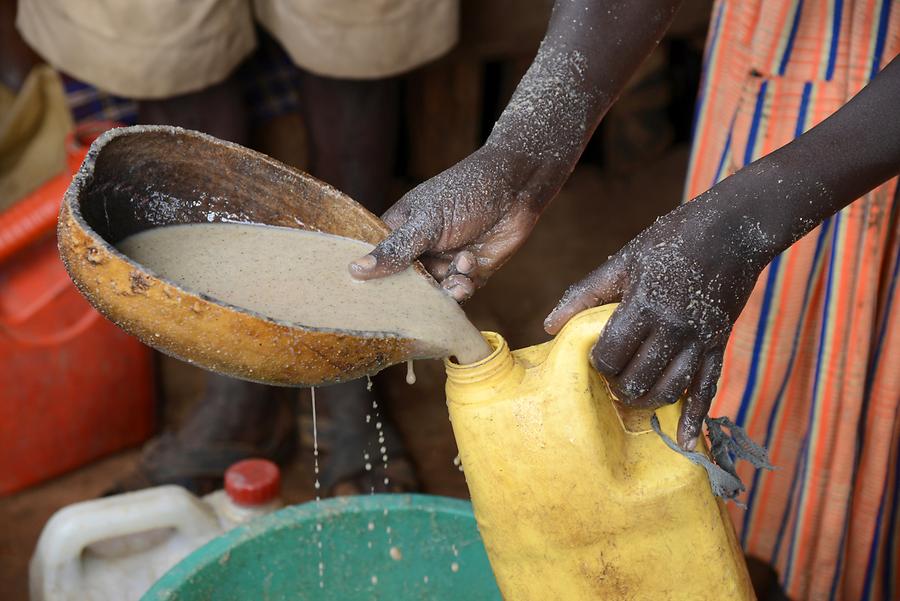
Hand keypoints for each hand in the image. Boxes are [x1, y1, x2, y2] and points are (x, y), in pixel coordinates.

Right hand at [349, 146, 542, 300]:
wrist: (516, 188)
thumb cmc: (466, 192)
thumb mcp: (427, 222)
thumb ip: (395, 249)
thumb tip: (355, 270)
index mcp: (399, 230)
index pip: (376, 261)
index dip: (372, 280)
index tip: (368, 301)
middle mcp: (418, 250)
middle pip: (404, 285)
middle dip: (414, 293)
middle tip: (421, 297)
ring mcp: (444, 262)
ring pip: (434, 293)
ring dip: (445, 289)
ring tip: (458, 278)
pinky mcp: (469, 272)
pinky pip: (458, 293)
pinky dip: (463, 286)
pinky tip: (470, 264)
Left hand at [544, 193, 772, 449]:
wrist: (735, 229)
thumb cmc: (672, 239)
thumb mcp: (625, 260)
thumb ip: (586, 294)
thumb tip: (548, 325)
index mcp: (644, 305)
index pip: (611, 354)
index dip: (598, 364)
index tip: (595, 359)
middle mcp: (673, 328)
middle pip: (638, 379)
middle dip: (619, 387)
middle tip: (611, 381)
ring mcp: (699, 340)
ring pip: (670, 390)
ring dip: (648, 401)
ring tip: (633, 398)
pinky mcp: (720, 344)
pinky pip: (708, 389)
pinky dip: (696, 418)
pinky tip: (688, 442)